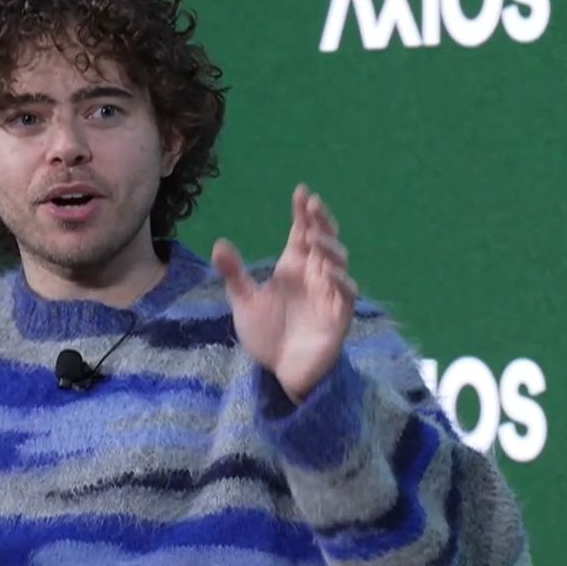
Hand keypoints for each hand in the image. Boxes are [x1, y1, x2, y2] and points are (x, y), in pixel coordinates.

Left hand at [212, 183, 356, 402]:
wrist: (281, 373)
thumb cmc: (267, 335)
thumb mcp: (245, 302)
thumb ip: (235, 274)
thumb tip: (219, 243)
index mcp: (294, 267)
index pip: (302, 233)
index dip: (304, 213)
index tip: (301, 192)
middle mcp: (314, 275)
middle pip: (323, 240)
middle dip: (321, 222)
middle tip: (314, 205)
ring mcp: (329, 294)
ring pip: (338, 262)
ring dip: (329, 247)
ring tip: (316, 237)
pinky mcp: (339, 316)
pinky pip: (347, 295)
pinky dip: (341, 282)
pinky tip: (329, 273)